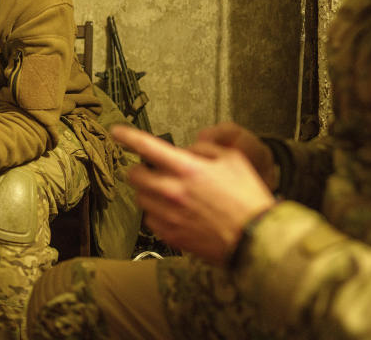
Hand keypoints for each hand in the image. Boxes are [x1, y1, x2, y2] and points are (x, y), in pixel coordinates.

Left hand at [112, 125, 275, 265]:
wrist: (255, 238)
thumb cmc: (247, 198)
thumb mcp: (234, 160)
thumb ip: (206, 149)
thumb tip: (189, 150)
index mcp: (187, 169)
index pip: (147, 146)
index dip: (127, 136)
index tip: (116, 132)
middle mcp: (172, 191)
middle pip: (134, 175)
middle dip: (139, 169)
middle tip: (151, 170)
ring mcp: (169, 215)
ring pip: (140, 198)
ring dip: (148, 191)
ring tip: (167, 192)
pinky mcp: (171, 235)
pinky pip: (150, 220)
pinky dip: (156, 213)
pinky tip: (173, 212)